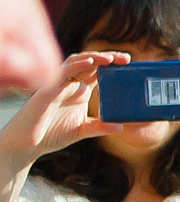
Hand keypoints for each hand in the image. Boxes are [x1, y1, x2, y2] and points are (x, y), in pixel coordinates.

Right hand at [0, 50, 128, 167]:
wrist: (27, 144)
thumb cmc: (51, 134)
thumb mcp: (82, 130)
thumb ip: (100, 127)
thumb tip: (121, 127)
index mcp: (79, 90)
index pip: (97, 70)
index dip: (112, 64)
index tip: (129, 63)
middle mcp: (69, 84)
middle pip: (89, 62)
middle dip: (107, 57)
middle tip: (126, 59)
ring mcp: (58, 85)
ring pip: (75, 62)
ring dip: (93, 58)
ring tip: (110, 58)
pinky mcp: (47, 90)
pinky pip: (62, 73)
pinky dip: (76, 66)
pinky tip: (89, 64)